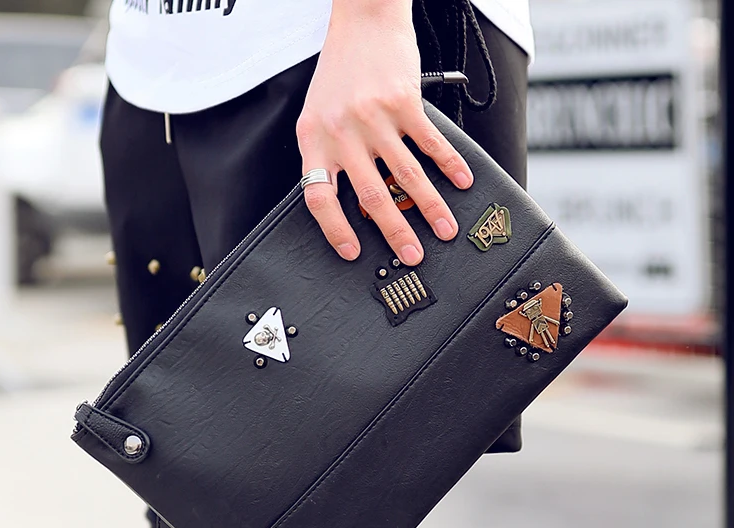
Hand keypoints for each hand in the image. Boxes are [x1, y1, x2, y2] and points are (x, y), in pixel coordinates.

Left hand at [296, 0, 472, 265]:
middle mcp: (342, 132)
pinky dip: (449, 166)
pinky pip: (431, 143)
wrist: (362, 20)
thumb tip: (350, 205)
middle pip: (371, 197)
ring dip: (431, 208)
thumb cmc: (339, 72)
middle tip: (413, 256)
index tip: (352, 252)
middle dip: (396, 233)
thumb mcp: (317, 116)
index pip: (318, 198)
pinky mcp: (405, 102)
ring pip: (407, 176)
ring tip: (445, 230)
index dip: (334, 230)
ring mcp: (374, 118)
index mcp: (313, 140)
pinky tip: (462, 183)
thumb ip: (327, 157)